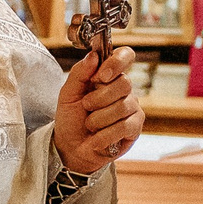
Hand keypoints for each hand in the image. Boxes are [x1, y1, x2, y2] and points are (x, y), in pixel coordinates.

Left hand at [56, 47, 142, 173]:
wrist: (71, 147)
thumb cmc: (71, 119)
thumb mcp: (67, 94)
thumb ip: (79, 73)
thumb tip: (94, 56)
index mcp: (108, 76)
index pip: (125, 56)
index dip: (117, 62)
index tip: (102, 76)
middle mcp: (123, 90)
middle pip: (124, 83)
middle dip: (99, 99)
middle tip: (86, 107)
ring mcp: (132, 108)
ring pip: (123, 106)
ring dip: (98, 119)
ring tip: (90, 125)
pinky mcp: (135, 127)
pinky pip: (125, 126)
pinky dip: (105, 135)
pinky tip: (97, 138)